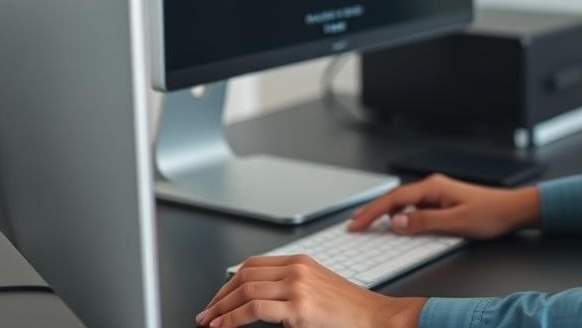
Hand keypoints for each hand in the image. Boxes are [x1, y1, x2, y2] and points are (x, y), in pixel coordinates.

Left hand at [194, 254, 424, 327]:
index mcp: (300, 261)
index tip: (218, 299)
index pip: (253, 265)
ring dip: (221, 308)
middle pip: (244, 275)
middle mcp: (297, 269)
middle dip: (220, 296)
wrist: (375, 317)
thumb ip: (291, 286)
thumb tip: (259, 300)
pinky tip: (223, 326)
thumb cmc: (349, 309)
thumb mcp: (317, 288)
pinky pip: (254, 309)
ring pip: (245, 290)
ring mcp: (297, 286)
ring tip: (209, 322)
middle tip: (206, 313)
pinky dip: (232, 318)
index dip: (229, 282)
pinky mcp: (298, 307)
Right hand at [348, 172, 540, 238]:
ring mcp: (437, 193)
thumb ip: (424, 222)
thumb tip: (396, 222)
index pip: (394, 199)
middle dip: (372, 211)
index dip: (372, 212)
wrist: (512, 210)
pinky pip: (414, 208)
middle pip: (395, 199)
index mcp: (433, 187)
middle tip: (354, 224)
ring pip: (403, 203)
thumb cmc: (490, 214)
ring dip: (384, 213)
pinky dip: (399, 215)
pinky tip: (395, 224)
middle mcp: (433, 186)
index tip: (356, 223)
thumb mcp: (456, 222)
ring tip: (367, 224)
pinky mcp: (442, 201)